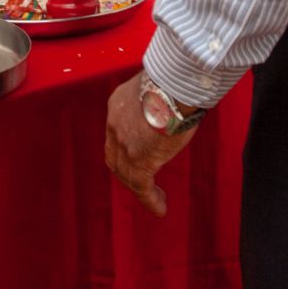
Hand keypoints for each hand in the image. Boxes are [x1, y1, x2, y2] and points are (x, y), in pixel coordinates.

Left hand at [104, 76, 196, 216]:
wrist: (172, 86)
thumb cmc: (172, 80)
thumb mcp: (156, 87)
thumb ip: (156, 99)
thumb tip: (170, 104)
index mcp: (118, 105)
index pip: (116, 133)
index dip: (125, 147)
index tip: (138, 154)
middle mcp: (115, 124)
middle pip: (115, 157)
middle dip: (127, 172)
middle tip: (144, 182)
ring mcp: (124, 144)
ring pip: (126, 174)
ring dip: (139, 188)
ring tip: (156, 199)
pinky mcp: (139, 160)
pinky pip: (141, 187)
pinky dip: (150, 200)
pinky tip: (160, 208)